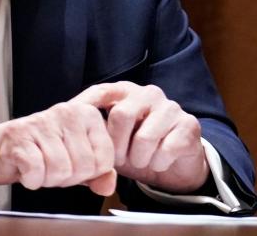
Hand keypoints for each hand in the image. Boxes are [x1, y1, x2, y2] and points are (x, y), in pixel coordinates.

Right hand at [0, 101, 117, 195]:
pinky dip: (32, 180)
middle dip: (68, 177)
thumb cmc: (42, 152)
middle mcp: (66, 111)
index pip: (105, 159)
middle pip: (84, 166)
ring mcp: (41, 122)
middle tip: (52, 167)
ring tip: (39, 167)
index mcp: (86, 114)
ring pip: (61, 169)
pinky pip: (36, 171)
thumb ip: (99, 173)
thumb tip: (107, 187)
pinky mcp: (18, 137)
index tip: (72, 164)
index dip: (89, 173)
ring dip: (48, 179)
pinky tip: (26, 171)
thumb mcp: (77, 160)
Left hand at [74, 81, 208, 192]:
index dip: (85, 106)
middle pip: (122, 115)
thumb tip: (67, 134)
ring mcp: (170, 107)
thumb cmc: (135, 149)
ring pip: (145, 136)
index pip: (100, 91)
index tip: (73, 124)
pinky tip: (158, 163)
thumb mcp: (111, 142)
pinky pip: (167, 149)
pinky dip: (158, 163)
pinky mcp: (189, 124)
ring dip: (138, 158)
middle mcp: (147, 93)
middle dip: (116, 145)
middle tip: (118, 160)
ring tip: (139, 162)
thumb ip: (92, 136)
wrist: (173, 164)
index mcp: (125, 91)